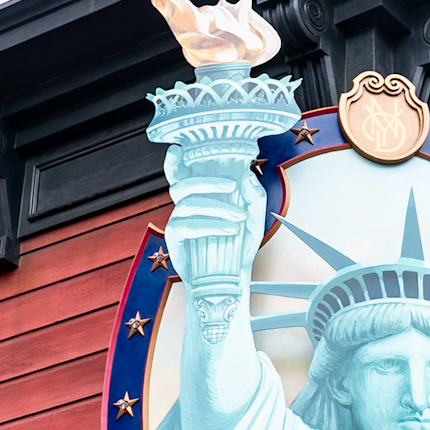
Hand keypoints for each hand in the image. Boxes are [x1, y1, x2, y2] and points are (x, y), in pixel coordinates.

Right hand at [162, 147, 266, 289]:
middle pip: (181, 184)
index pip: (182, 174)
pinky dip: (210, 226)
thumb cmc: (240, 247)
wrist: (232, 280)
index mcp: (199, 197)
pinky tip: (230, 231)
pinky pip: (186, 225)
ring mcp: (177, 222)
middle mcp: (185, 206)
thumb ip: (255, 199)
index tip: (176, 149)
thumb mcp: (254, 222)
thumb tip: (248, 176)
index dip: (173, 162)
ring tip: (239, 218)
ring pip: (187, 203)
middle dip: (206, 181)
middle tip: (231, 184)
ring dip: (216, 207)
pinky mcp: (175, 239)